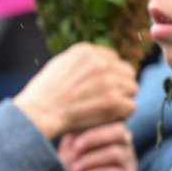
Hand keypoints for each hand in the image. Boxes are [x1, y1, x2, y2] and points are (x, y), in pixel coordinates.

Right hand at [13, 43, 137, 139]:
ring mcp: (108, 81)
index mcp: (86, 51)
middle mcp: (100, 62)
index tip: (101, 87)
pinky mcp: (113, 101)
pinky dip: (122, 115)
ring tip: (108, 110)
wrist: (39, 112)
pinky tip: (108, 118)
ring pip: (132, 88)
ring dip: (123, 99)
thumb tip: (99, 63)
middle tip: (108, 100)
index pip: (113, 58)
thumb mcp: (59, 65)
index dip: (109, 74)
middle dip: (120, 85)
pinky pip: (131, 106)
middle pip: (126, 71)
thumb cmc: (44, 94)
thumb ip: (80, 62)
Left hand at [60, 122, 137, 170]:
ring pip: (116, 153)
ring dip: (91, 160)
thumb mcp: (69, 150)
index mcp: (111, 134)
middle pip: (119, 131)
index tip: (73, 138)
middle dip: (94, 138)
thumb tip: (74, 121)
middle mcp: (125, 146)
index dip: (93, 126)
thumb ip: (74, 135)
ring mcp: (130, 165)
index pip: (112, 119)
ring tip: (75, 170)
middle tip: (75, 149)